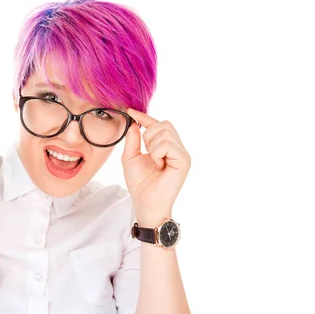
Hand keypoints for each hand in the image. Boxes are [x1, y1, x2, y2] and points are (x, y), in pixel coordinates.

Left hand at [122, 108, 190, 222]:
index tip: (130, 111)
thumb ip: (132, 139)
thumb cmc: (140, 183)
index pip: (158, 124)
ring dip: (152, 145)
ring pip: (165, 132)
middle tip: (147, 153)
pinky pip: (168, 144)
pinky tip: (159, 164)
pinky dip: (157, 152)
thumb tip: (134, 121)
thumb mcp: (131, 157)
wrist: (145, 202)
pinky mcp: (184, 160)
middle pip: (163, 123)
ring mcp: (182, 154)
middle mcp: (177, 148)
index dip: (144, 117)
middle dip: (149, 135)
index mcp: (166, 146)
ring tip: (154, 162)